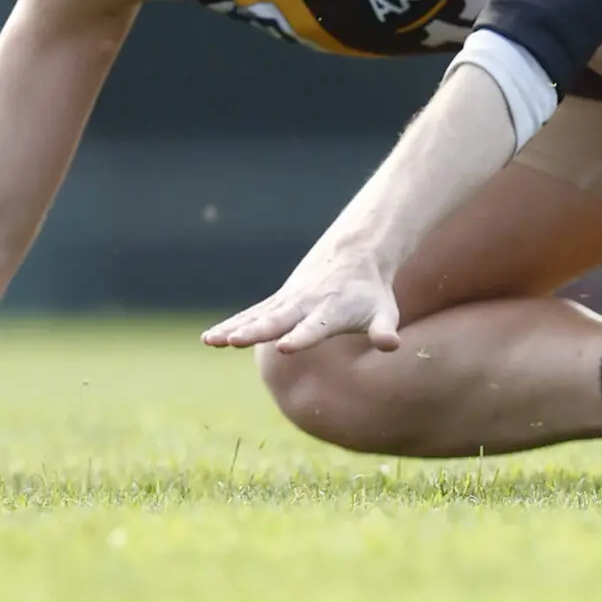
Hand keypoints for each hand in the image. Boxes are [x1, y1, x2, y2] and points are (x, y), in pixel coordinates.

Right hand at [203, 247, 402, 353]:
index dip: (301, 337)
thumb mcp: (384, 311)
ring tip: (211, 340)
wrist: (355, 255)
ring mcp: (288, 301)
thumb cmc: (371, 293)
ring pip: (257, 316)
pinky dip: (232, 324)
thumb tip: (391, 344)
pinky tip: (210, 339)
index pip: (314, 327)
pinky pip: (251, 313)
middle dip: (257, 330)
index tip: (284, 346)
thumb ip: (384, 329)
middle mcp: (305, 304)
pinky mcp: (278, 300)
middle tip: (235, 341)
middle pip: (278, 319)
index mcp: (331, 310)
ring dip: (234, 327)